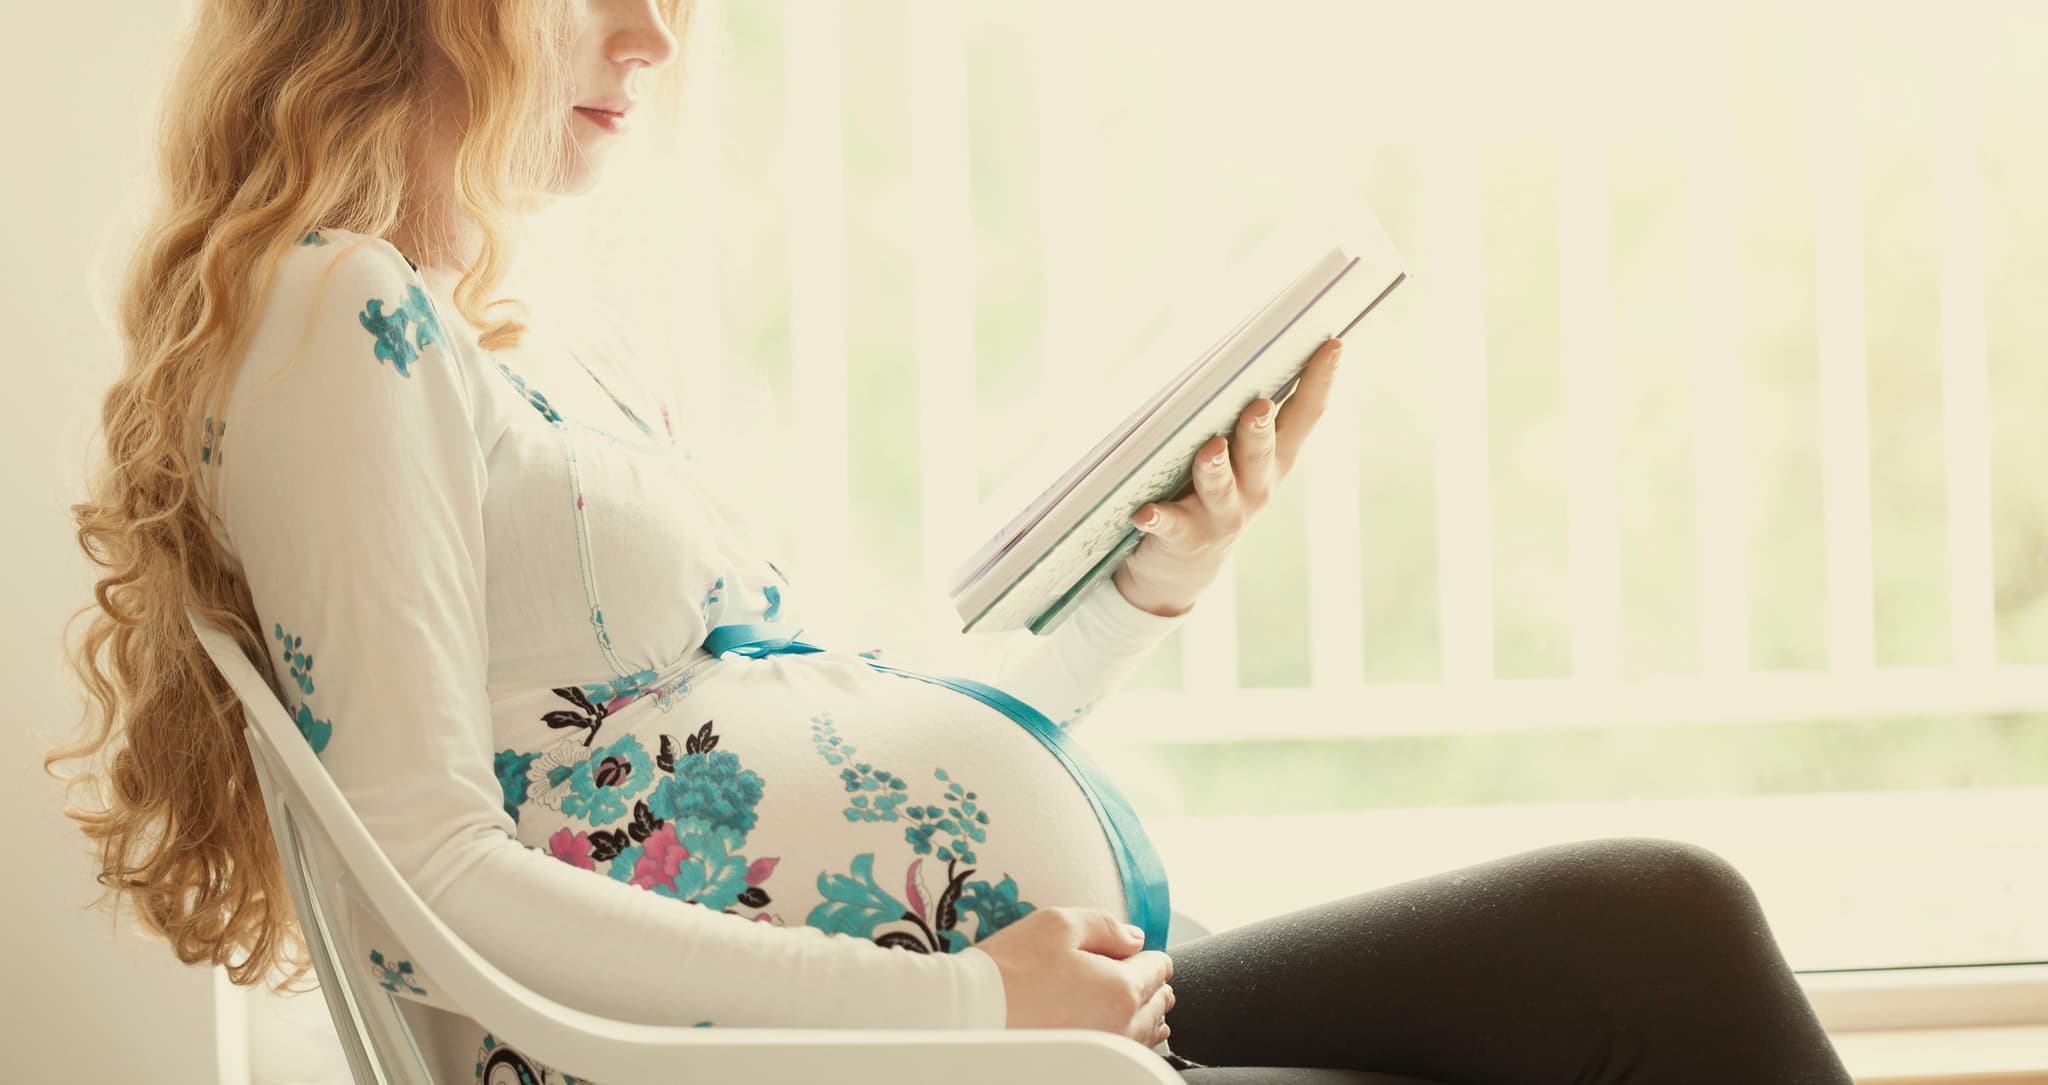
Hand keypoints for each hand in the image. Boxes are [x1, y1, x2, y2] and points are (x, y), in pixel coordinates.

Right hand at [972, 907, 1175, 1047]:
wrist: (971, 1014)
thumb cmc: (1010, 969)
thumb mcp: (1058, 924)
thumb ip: (1106, 926)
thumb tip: (1134, 938)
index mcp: (1121, 989)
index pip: (1160, 967)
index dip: (1144, 954)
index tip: (1128, 953)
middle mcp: (1122, 1028)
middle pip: (1159, 1002)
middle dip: (1147, 983)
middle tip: (1125, 972)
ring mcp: (1107, 1052)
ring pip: (1148, 1032)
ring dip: (1140, 1012)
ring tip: (1119, 1000)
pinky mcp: (1091, 1066)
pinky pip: (1128, 1052)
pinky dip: (1126, 1037)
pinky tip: (1111, 1027)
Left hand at [1113, 336, 1345, 617]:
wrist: (1183, 569)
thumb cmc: (1209, 492)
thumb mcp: (1235, 456)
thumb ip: (1242, 418)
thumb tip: (1236, 357)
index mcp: (1272, 460)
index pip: (1304, 417)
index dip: (1320, 382)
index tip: (1332, 344)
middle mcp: (1255, 488)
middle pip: (1262, 455)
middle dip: (1260, 430)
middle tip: (1260, 406)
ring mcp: (1222, 517)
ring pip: (1221, 489)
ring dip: (1216, 468)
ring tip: (1211, 449)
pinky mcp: (1184, 539)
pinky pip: (1170, 527)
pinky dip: (1157, 519)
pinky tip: (1143, 513)